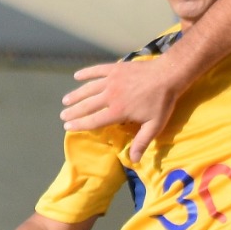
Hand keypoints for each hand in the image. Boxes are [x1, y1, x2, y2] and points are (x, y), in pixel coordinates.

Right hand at [61, 60, 179, 162]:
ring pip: (88, 89)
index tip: (67, 127)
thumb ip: (142, 142)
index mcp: (117, 111)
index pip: (93, 120)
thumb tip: (133, 161)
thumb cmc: (162, 102)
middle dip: (73, 111)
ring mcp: (111, 80)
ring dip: (76, 95)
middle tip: (63, 116)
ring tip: (66, 100)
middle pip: (87, 105)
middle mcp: (110, 96)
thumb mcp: (154, 126)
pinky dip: (86, 73)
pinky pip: (97, 70)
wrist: (168, 74)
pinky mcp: (115, 68)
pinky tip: (77, 75)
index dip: (79, 124)